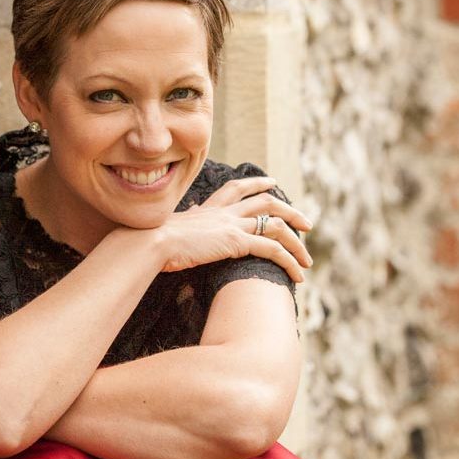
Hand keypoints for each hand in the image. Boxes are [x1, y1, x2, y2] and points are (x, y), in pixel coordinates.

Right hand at [152, 177, 312, 281]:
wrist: (151, 242)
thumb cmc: (153, 240)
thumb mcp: (172, 228)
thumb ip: (186, 222)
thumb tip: (188, 215)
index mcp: (209, 208)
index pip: (238, 187)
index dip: (258, 183)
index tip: (272, 183)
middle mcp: (224, 212)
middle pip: (267, 201)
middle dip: (291, 211)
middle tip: (307, 224)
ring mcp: (232, 225)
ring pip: (277, 225)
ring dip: (297, 243)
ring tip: (308, 260)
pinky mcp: (237, 242)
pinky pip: (273, 249)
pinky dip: (290, 261)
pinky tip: (297, 275)